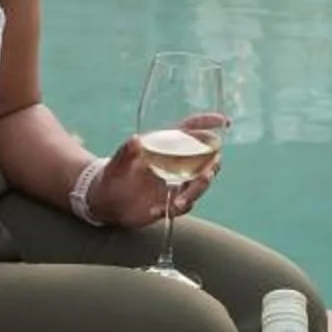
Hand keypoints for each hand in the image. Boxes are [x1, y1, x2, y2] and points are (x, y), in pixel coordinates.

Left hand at [91, 112, 228, 230]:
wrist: (107, 202)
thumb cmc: (112, 176)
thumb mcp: (116, 163)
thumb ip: (125, 153)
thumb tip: (136, 140)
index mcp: (165, 146)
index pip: (190, 130)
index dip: (207, 123)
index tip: (223, 121)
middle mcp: (175, 163)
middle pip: (204, 160)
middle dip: (211, 166)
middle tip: (205, 175)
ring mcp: (176, 183)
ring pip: (199, 184)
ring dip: (196, 191)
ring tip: (179, 202)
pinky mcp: (172, 201)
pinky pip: (185, 205)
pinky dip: (177, 208)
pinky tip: (158, 210)